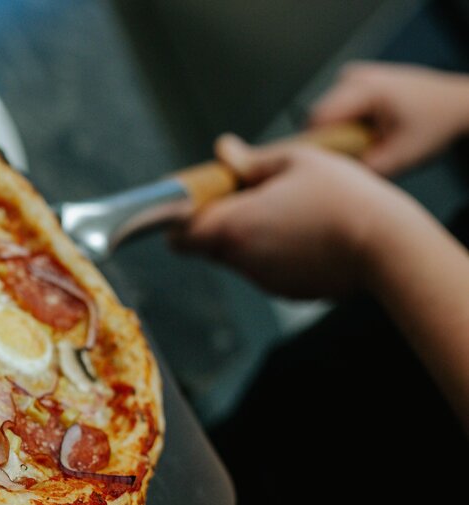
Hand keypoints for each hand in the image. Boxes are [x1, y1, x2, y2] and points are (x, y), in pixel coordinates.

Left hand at [171, 134, 429, 298]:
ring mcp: (265, 280)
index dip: (180, 218)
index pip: (179, 235)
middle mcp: (242, 260)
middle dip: (219, 221)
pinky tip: (307, 232)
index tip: (193, 201)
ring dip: (250, 235)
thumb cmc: (345, 198)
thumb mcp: (298, 161)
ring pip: (239, 256)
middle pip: (208, 244)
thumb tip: (224, 149)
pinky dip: (276, 251)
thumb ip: (253, 160)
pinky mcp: (288, 291)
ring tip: (288, 209)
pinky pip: (268, 268)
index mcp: (234, 227)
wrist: (389, 247)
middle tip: (247, 195)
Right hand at [310, 62, 468, 175]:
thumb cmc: (436, 125)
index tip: (329, 164)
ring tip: (366, 141)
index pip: (318, 118)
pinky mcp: (356, 77)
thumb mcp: (401, 157)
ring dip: (339, 131)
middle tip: (356, 155)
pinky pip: (337, 105)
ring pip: (326, 112)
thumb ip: (363, 169)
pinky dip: (348, 121)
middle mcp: (354, 76)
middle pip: (319, 115)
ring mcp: (354, 74)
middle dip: (330, 139)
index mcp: (366, 89)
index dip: (316, 144)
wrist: (459, 103)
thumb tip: (329, 173)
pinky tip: (368, 129)